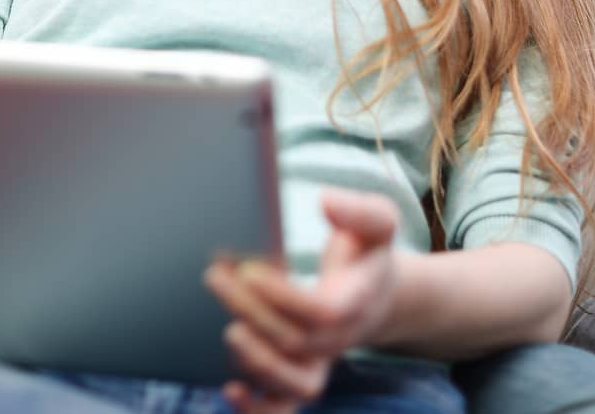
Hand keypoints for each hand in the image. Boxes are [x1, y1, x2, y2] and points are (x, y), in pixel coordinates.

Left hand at [204, 189, 399, 412]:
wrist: (376, 292)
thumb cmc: (366, 251)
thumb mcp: (377, 221)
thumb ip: (359, 210)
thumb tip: (326, 200)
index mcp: (355, 301)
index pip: (320, 312)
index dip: (283, 297)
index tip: (249, 269)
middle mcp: (339, 339)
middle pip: (296, 343)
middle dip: (253, 313)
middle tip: (216, 277)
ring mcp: (321, 362)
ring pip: (294, 385)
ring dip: (257, 363)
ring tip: (229, 331)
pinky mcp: (301, 375)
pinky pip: (283, 408)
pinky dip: (257, 409)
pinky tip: (229, 389)